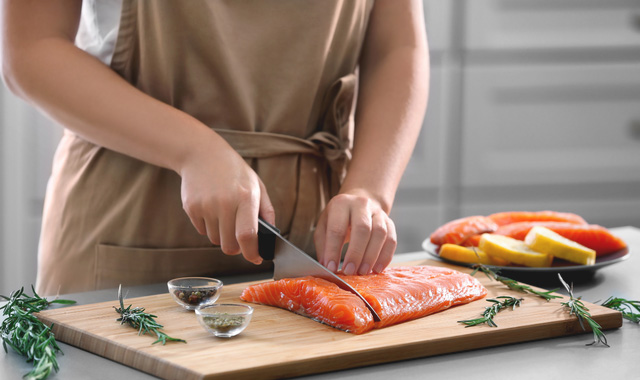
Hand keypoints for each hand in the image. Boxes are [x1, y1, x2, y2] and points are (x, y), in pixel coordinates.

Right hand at [178, 133, 274, 264]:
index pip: (247, 235)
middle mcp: (224, 203)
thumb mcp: (256, 184)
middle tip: (240, 239)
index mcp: (245, 197)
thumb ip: (266, 211)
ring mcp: (205, 205)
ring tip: (224, 215)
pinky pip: (202, 231)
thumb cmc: (234, 171)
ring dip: (222, 235)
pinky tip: (211, 208)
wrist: (201, 153)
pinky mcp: (191, 207)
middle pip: (229, 245)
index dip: (251, 253)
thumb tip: (271, 236)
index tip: (255, 258)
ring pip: (215, 240)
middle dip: (236, 248)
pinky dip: (208, 226)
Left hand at [314, 190, 396, 274]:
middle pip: (362, 228)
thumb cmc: (338, 219)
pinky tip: (376, 269)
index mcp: (340, 204)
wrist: (358, 204)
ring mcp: (378, 212)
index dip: (333, 250)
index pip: (337, 229)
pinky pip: (391, 240)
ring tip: (363, 272)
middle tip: (350, 271)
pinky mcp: (389, 222)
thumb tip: (327, 267)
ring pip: (380, 233)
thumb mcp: (324, 227)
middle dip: (356, 253)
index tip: (331, 268)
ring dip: (371, 256)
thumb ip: (323, 246)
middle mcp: (361, 204)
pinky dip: (385, 257)